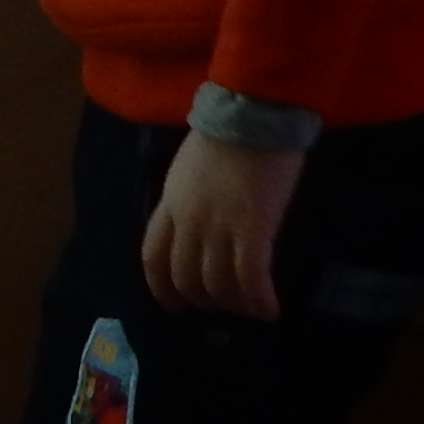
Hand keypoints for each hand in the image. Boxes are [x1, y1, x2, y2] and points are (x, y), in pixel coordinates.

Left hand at [141, 132, 305, 321]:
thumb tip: (198, 224)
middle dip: (202, 301)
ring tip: (250, 311)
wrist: (251, 113)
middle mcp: (189, 221)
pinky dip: (259, 300)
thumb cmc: (226, 131)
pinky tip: (270, 311)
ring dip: (234, 305)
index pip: (152, 256)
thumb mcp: (188, 167)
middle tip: (222, 309)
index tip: (175, 304)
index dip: (161, 288)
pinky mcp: (253, 230)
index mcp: (170, 203)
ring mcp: (219, 228)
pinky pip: (251, 278)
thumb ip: (187, 198)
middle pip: (185, 278)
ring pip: (218, 285)